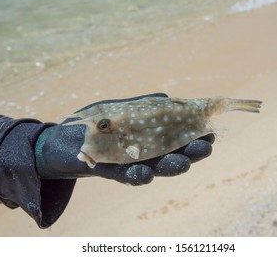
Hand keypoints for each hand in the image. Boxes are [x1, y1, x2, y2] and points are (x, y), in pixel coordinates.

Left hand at [35, 93, 213, 184]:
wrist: (66, 137)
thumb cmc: (100, 120)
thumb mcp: (126, 108)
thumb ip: (147, 105)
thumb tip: (169, 99)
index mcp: (151, 138)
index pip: (178, 139)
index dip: (194, 138)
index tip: (210, 133)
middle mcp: (144, 154)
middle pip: (171, 155)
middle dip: (189, 153)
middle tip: (206, 148)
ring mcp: (128, 163)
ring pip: (153, 168)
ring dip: (168, 166)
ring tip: (183, 163)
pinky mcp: (109, 171)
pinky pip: (125, 175)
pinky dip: (136, 175)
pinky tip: (146, 173)